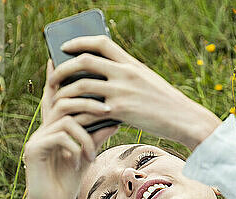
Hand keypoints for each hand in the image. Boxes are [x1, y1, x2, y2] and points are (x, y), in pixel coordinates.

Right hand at [21, 60, 118, 198]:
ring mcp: (36, 138)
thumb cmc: (67, 182)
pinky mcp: (33, 150)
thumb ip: (97, 135)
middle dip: (87, 103)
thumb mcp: (87, 154)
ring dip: (85, 132)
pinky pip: (59, 136)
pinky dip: (76, 146)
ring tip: (94, 150)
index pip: (56, 98)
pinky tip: (81, 160)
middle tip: (107, 109)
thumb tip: (115, 118)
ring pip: (64, 118)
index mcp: (53, 128)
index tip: (61, 58)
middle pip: (63, 102)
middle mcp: (41, 129)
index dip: (58, 79)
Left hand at [49, 35, 221, 150]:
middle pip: (84, 61)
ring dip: (64, 93)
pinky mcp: (119, 111)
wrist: (183, 119)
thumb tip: (104, 76)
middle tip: (52, 76)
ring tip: (57, 100)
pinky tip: (71, 120)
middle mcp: (124, 73)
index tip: (65, 47)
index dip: (79, 41)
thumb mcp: (147, 81)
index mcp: (131, 62)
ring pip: (81, 85)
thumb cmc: (164, 103)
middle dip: (63, 68)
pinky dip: (76, 115)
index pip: (100, 42)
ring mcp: (121, 91)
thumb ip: (126, 75)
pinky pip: (88, 110)